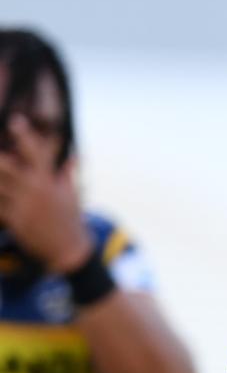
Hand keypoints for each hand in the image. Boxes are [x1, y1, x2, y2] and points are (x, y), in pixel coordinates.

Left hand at [0, 114, 90, 272]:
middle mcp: (34, 191)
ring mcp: (21, 206)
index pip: (36, 152)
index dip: (24, 135)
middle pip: (6, 166)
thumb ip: (68, 174)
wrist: (67, 251)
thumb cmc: (71, 221)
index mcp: (49, 182)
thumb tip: (73, 156)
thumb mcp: (73, 195)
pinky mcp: (13, 220)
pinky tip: (0, 195)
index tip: (15, 121)